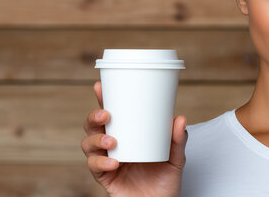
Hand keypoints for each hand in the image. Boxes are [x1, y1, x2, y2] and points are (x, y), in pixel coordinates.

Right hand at [81, 81, 187, 196]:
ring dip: (96, 139)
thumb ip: (177, 141)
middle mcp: (113, 146)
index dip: (102, 100)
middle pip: (93, 126)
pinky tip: (114, 161)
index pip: (111, 114)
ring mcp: (107, 161)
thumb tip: (180, 119)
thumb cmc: (165, 181)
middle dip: (94, 117)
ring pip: (88, 144)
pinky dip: (101, 162)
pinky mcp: (104, 178)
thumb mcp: (175, 159)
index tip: (100, 86)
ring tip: (112, 141)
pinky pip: (94, 167)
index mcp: (127, 135)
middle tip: (107, 115)